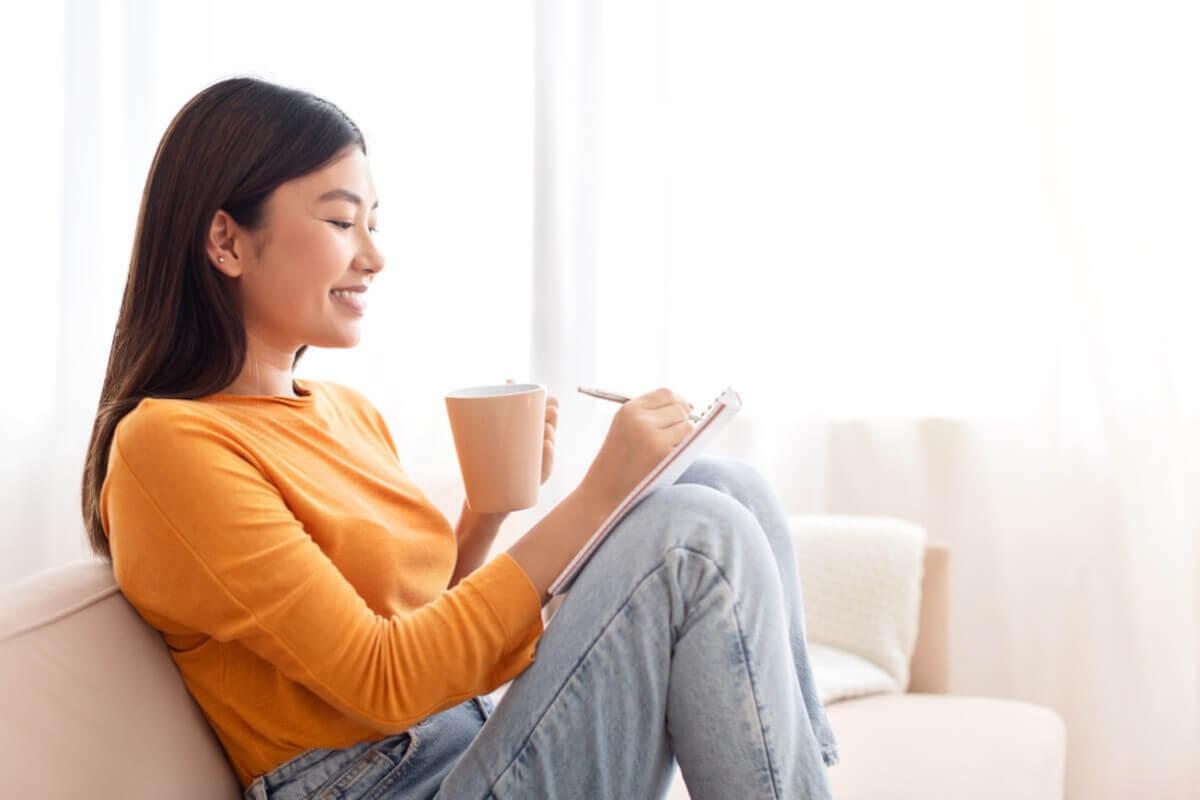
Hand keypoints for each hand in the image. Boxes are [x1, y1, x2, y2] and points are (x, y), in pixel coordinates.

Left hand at [506, 378, 557, 485]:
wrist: (489, 497)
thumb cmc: (497, 460)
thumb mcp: (500, 428)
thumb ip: (505, 402)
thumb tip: (509, 378)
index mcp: (533, 433)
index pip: (548, 416)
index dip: (551, 406)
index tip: (550, 400)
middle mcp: (538, 448)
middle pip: (550, 429)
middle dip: (552, 418)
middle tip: (550, 409)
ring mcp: (537, 464)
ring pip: (548, 446)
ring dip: (550, 435)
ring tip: (546, 427)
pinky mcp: (534, 481)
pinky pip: (544, 469)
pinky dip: (546, 457)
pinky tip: (546, 446)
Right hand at [580, 386, 693, 506]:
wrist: (603, 492)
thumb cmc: (618, 462)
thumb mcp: (625, 428)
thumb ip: (650, 414)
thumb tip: (686, 407)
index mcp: (629, 410)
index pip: (666, 394)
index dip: (679, 401)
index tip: (684, 411)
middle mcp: (639, 419)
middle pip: (680, 409)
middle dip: (683, 421)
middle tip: (675, 436)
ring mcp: (652, 436)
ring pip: (687, 426)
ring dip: (684, 437)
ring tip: (667, 450)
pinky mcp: (663, 454)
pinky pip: (687, 444)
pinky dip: (683, 451)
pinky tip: (667, 460)